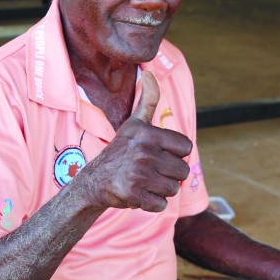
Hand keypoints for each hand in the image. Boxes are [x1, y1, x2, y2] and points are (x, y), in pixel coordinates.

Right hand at [75, 71, 192, 212]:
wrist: (94, 181)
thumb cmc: (120, 151)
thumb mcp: (134, 124)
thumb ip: (147, 100)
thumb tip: (149, 74)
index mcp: (148, 134)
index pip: (186, 148)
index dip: (175, 154)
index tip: (158, 154)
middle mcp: (144, 152)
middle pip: (181, 171)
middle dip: (169, 175)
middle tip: (149, 171)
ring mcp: (138, 174)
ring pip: (173, 189)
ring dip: (161, 190)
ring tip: (144, 182)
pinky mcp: (133, 195)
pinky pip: (161, 205)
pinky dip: (152, 204)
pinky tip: (138, 194)